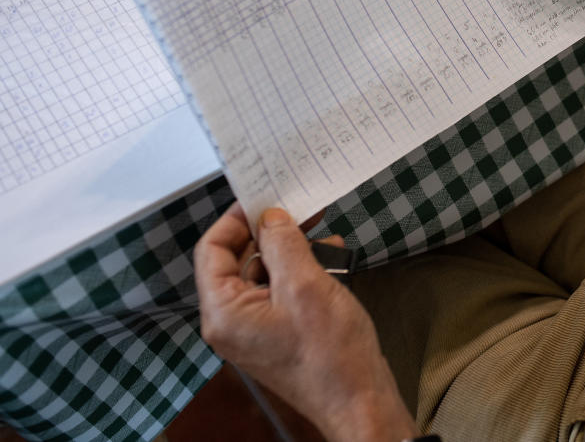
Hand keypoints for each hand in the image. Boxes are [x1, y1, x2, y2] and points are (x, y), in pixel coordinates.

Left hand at [194, 204, 415, 441]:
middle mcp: (231, 321)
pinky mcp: (277, 332)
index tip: (265, 198)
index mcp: (224, 312)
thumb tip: (271, 217)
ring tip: (323, 235)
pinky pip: (281, 290)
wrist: (359, 399)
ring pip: (264, 272)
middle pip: (238, 259)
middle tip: (301, 210)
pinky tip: (330, 257)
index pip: (212, 249)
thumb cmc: (331, 354)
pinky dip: (303, 270)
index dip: (236, 219)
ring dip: (292, 250)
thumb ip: (283, 244)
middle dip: (271, 232)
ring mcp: (254, 328)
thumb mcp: (306, 285)